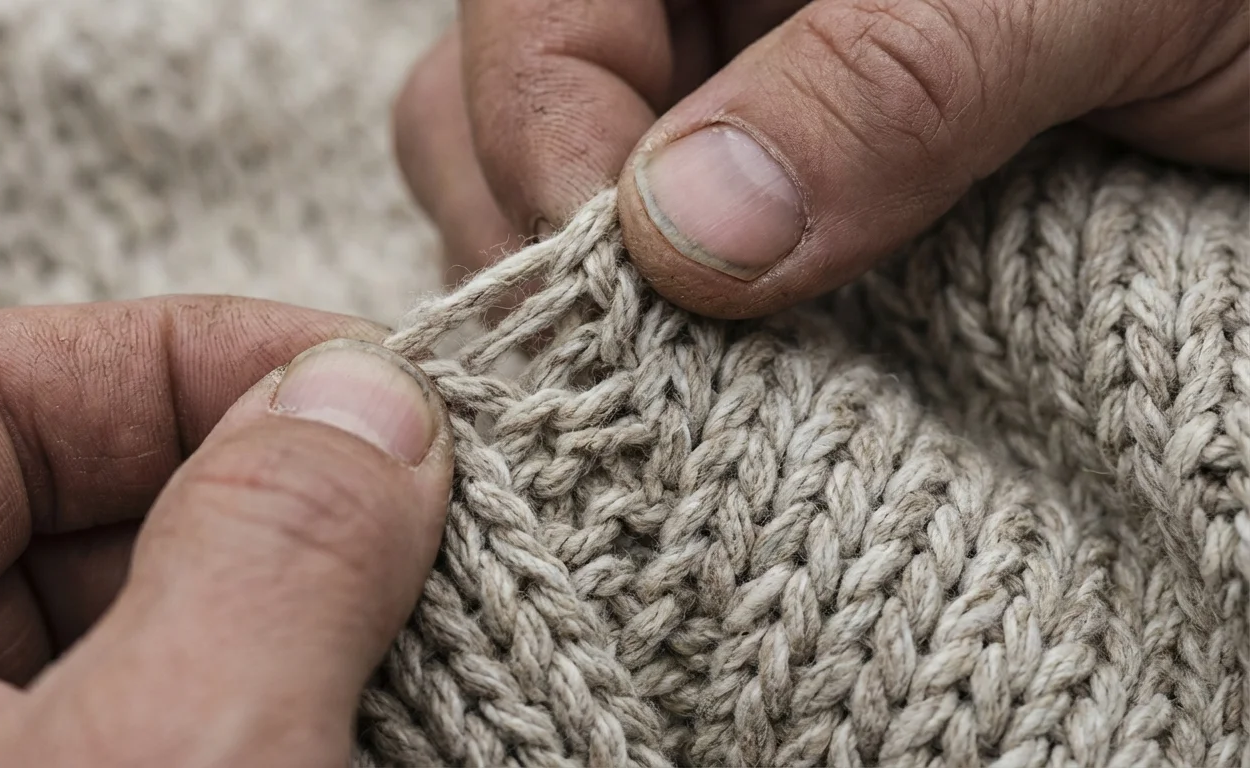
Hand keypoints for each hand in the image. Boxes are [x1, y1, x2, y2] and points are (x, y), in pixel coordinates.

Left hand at [0, 297, 451, 766]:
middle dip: (265, 483)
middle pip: (71, 505)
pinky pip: (181, 722)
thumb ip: (266, 548)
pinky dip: (289, 691)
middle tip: (420, 503)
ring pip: (145, 620)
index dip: (182, 357)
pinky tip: (398, 696)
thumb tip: (366, 396)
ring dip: (299, 596)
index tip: (360, 382)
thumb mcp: (172, 761)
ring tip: (435, 615)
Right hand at [396, 0, 1247, 317]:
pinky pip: (659, 269)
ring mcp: (733, 96)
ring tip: (695, 391)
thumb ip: (888, 80)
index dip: (540, 151)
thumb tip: (678, 235)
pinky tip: (738, 389)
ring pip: (561, 200)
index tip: (623, 305)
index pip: (535, 12)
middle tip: (645, 368)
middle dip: (541, 245)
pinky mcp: (780, 191)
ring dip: (602, 308)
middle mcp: (707, 0)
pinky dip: (672, 339)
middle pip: (502, 105)